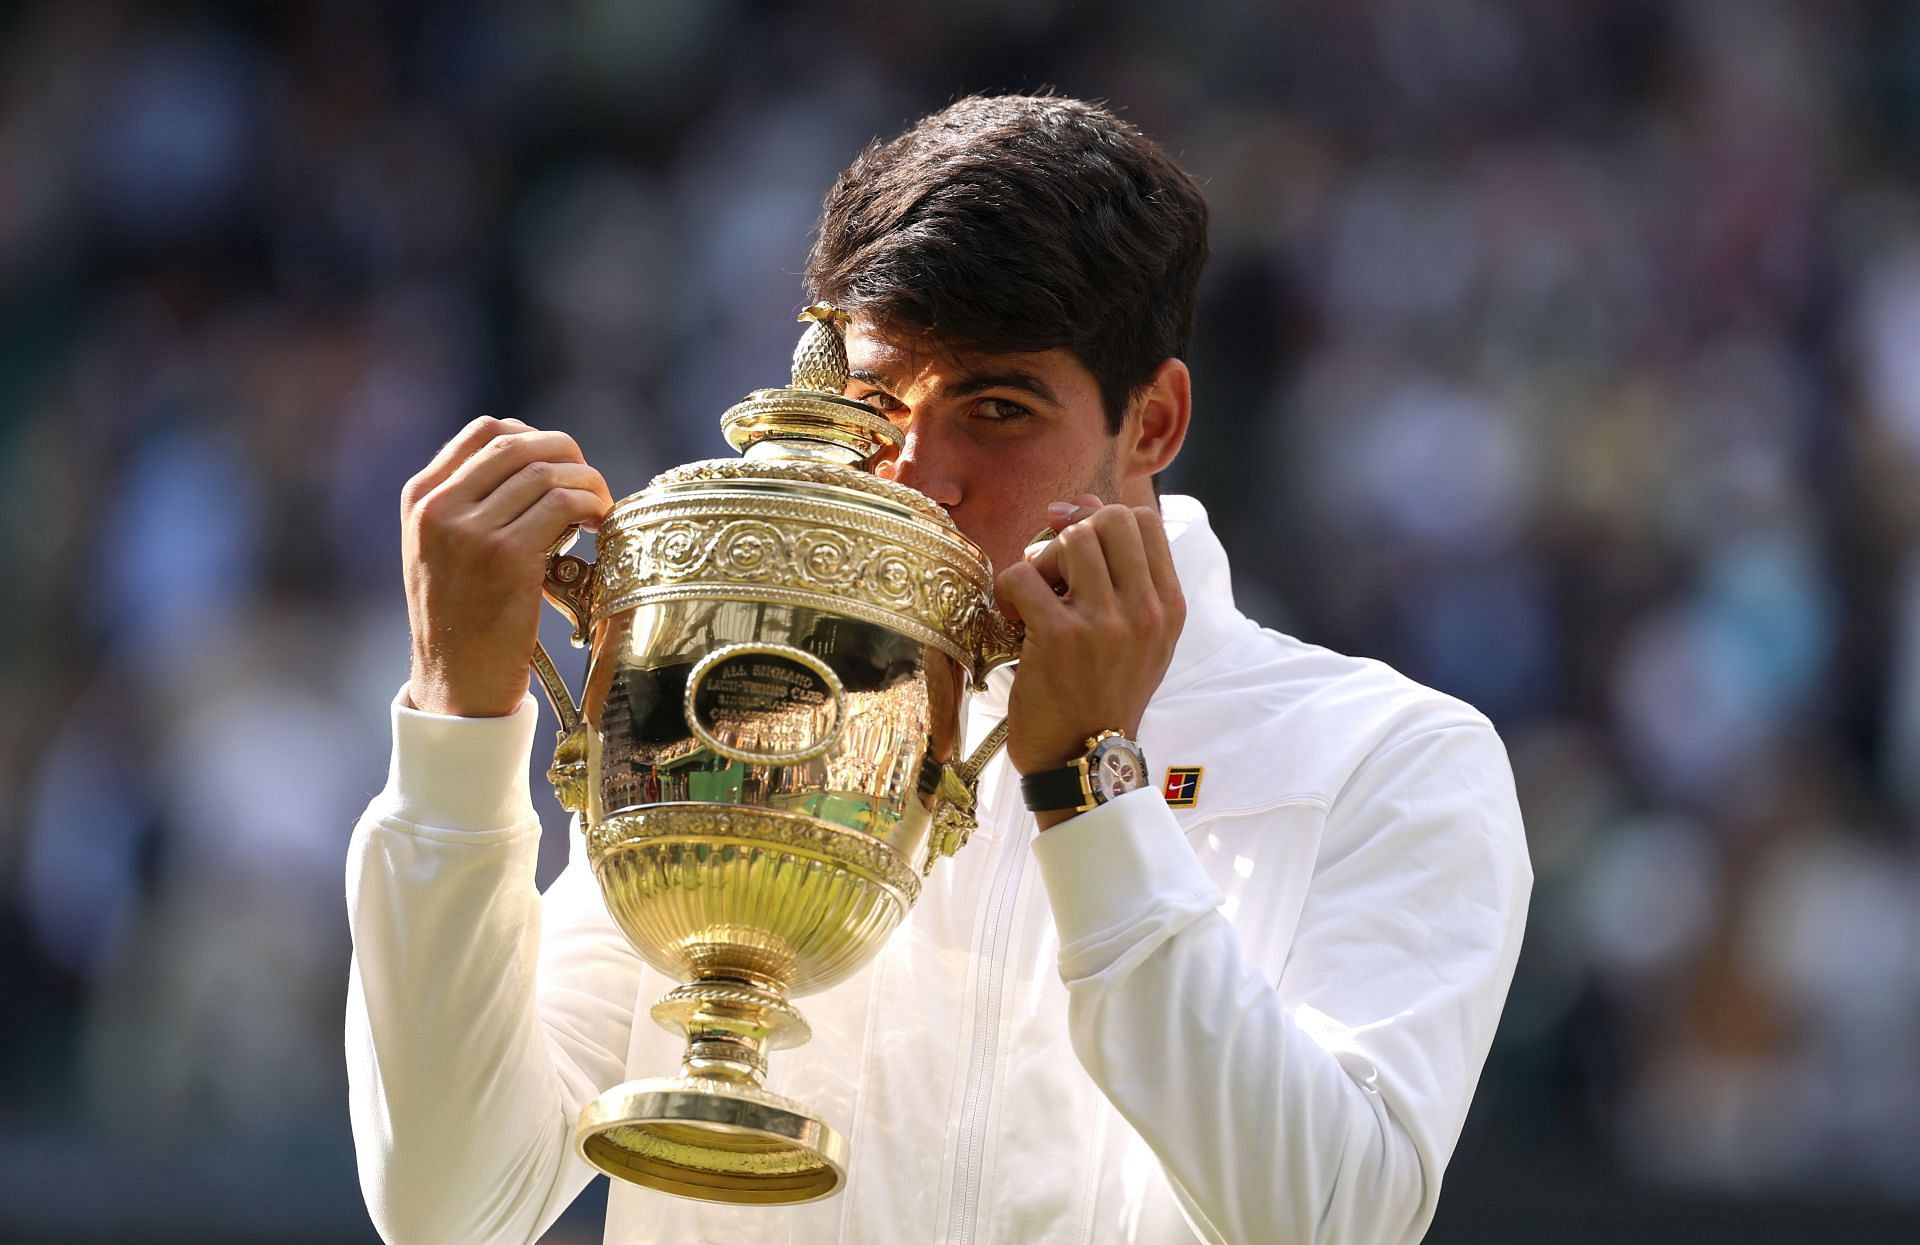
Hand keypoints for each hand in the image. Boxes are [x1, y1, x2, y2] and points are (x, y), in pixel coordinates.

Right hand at [401, 416, 614, 717]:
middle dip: (569, 456)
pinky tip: (600, 527)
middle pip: (520, 443)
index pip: (486, 431)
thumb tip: (538, 463)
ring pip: (547, 471)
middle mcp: (439, 506)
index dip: (536, 438)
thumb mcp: (443, 551)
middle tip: (591, 487)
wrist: (456, 684)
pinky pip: (563, 504)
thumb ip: (471, 504)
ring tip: (599, 512)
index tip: (560, 466)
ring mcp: (470, 530)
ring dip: (587, 484)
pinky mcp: (506, 556)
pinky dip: (592, 506)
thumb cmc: (463, 621)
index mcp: (421, 497)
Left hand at [994, 494, 1184, 815]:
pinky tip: (1015, 618)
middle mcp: (1145, 611)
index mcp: (1169, 608)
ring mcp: (1105, 624)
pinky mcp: (1060, 638)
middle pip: (1110, 518)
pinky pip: (1024, 574)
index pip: (1146, 520)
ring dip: (1042, 559)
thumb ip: (1121, 577)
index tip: (1075, 535)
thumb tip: (1078, 507)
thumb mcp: (1136, 639)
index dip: (1103, 515)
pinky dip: (1010, 589)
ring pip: (1070, 538)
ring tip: (1037, 596)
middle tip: (1055, 568)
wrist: (1083, 763)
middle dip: (1074, 531)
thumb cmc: (1102, 695)